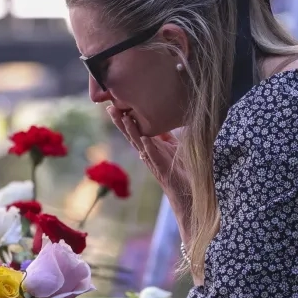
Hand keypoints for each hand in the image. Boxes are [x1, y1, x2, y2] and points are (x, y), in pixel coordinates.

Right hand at [107, 107, 191, 240]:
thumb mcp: (173, 148)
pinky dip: (149, 147)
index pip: (134, 131)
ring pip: (139, 144)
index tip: (115, 105)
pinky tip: (144, 138)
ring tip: (123, 117)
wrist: (187, 192)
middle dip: (120, 122)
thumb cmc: (180, 171)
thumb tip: (161, 123)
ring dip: (131, 131)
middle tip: (110, 108)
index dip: (125, 119)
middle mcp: (148, 154)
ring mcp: (153, 161)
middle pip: (131, 135)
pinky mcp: (161, 168)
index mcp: (150, 148)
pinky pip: (153, 156)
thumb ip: (166, 136)